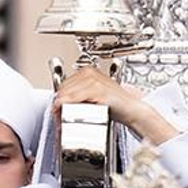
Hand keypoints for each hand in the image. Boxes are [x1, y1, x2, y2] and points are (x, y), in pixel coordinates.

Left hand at [53, 68, 177, 144]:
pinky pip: (76, 96)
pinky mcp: (97, 89)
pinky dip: (69, 104)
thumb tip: (60, 102)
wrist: (131, 109)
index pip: (64, 83)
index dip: (58, 96)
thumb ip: (77, 95)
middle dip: (59, 102)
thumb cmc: (114, 104)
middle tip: (57, 114)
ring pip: (68, 92)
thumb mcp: (92, 96)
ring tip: (60, 115)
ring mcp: (93, 79)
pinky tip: (65, 110)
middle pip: (63, 87)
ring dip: (61, 105)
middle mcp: (89, 72)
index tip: (56, 108)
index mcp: (88, 71)